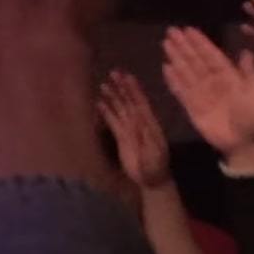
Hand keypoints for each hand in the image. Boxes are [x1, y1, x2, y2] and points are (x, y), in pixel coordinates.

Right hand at [96, 70, 172, 187]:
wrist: (152, 180)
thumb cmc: (155, 168)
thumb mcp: (154, 155)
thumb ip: (147, 140)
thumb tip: (138, 123)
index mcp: (150, 125)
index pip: (141, 103)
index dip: (135, 90)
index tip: (128, 76)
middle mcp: (139, 123)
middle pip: (129, 102)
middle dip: (122, 87)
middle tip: (113, 73)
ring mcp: (130, 129)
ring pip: (120, 109)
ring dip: (113, 96)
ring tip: (103, 84)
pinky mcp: (121, 137)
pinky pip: (112, 121)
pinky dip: (106, 111)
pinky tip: (98, 102)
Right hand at [162, 26, 253, 169]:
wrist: (246, 145)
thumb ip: (249, 72)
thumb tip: (246, 50)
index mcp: (230, 77)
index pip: (212, 56)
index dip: (201, 43)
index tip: (189, 30)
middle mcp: (214, 82)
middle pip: (196, 61)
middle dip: (184, 46)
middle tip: (171, 31)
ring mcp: (202, 94)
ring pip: (186, 72)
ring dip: (176, 58)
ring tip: (165, 44)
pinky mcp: (192, 107)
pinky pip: (181, 91)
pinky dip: (173, 80)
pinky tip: (165, 68)